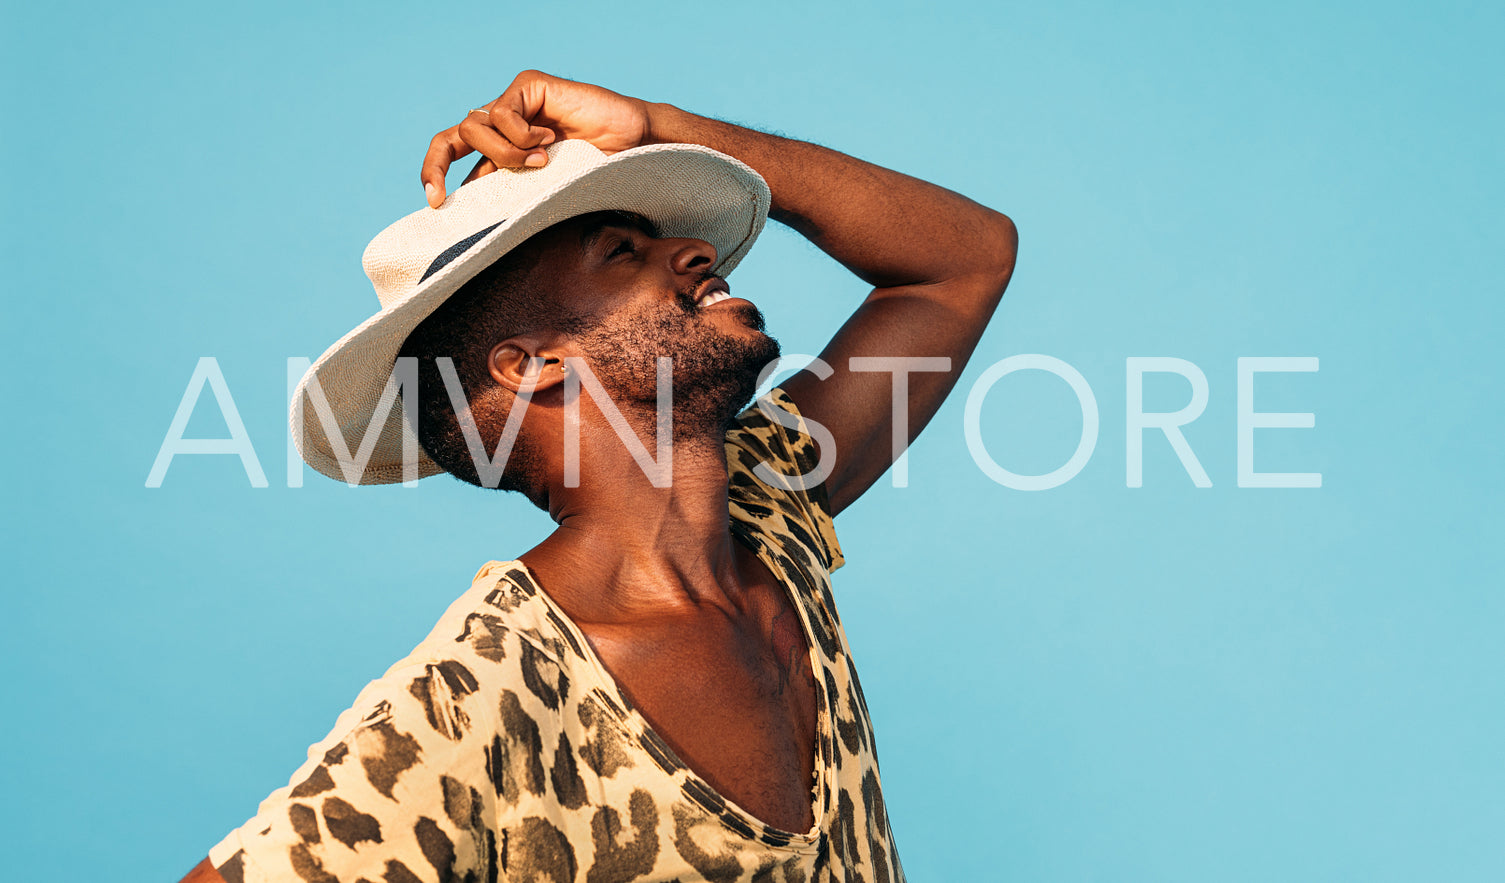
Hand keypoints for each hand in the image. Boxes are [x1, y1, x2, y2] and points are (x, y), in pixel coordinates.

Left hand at [420, 70, 652, 207]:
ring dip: (504, 154)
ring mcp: (513, 102)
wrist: (634, 144)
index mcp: (502, 150)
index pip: (456, 158)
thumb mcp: (544, 191)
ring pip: (475, 128)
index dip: (437, 176)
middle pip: (449, 137)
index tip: (436, 206)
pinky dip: (521, 136)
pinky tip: (550, 140)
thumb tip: (474, 220)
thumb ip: (510, 194)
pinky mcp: (528, 86)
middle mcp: (502, 124)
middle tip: (438, 195)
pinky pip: (503, 114)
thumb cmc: (598, 171)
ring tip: (540, 163)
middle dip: (437, 165)